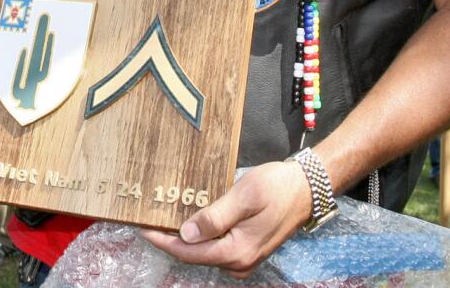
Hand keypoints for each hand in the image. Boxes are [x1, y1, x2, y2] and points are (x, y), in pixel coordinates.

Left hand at [139, 160, 313, 277]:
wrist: (306, 189)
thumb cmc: (277, 187)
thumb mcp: (244, 196)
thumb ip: (214, 217)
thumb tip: (186, 235)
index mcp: (236, 252)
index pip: (189, 252)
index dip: (163, 241)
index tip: (143, 228)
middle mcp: (239, 262)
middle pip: (194, 255)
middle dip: (171, 240)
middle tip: (150, 220)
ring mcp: (244, 259)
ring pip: (205, 252)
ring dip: (186, 239)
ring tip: (166, 219)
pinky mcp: (247, 251)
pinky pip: (217, 248)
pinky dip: (202, 237)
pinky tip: (193, 222)